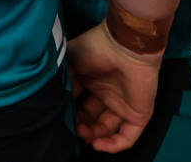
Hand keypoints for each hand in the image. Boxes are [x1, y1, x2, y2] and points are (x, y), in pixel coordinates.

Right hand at [67, 24, 160, 152]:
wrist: (125, 45)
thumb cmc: (97, 47)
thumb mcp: (69, 59)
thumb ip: (61, 78)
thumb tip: (52, 98)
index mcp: (92, 80)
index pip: (78, 103)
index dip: (69, 111)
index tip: (59, 115)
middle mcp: (107, 93)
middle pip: (92, 118)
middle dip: (80, 125)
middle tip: (71, 127)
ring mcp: (123, 105)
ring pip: (107, 130)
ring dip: (93, 136)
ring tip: (81, 135)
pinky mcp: (138, 114)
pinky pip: (127, 136)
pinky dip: (112, 145)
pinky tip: (97, 144)